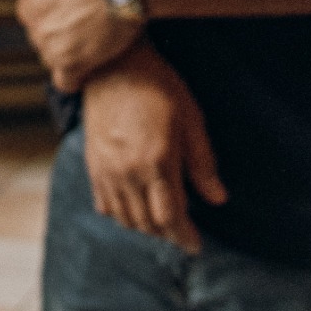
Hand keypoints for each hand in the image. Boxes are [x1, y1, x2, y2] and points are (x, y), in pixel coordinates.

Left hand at [7, 0, 142, 88]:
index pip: (33, 14)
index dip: (55, 10)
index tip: (75, 6)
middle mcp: (33, 22)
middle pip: (43, 37)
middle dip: (62, 31)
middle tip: (88, 21)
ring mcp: (50, 44)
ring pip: (53, 57)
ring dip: (69, 52)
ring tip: (93, 38)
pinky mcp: (71, 63)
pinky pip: (65, 81)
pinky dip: (75, 77)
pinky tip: (89, 67)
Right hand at [81, 42, 226, 251]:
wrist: (113, 64)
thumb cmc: (158, 86)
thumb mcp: (190, 119)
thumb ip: (203, 163)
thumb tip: (218, 198)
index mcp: (156, 160)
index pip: (170, 217)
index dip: (184, 236)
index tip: (196, 245)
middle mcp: (127, 171)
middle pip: (147, 223)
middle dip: (168, 234)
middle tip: (183, 235)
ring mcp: (106, 170)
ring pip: (126, 218)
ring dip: (146, 227)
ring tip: (163, 224)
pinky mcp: (92, 165)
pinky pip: (105, 205)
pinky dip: (122, 215)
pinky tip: (136, 209)